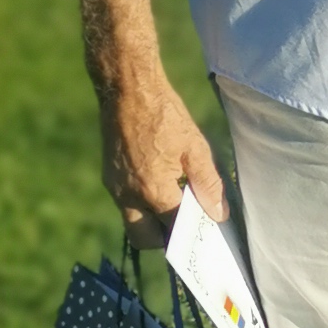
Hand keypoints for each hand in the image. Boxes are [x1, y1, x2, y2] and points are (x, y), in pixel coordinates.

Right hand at [101, 66, 228, 249]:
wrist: (126, 89)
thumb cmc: (164, 114)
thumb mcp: (196, 147)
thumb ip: (208, 184)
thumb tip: (219, 214)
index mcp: (154, 192)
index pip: (175, 230)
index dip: (193, 233)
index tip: (206, 234)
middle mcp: (129, 196)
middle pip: (146, 238)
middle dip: (165, 238)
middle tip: (186, 223)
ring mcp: (115, 188)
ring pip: (133, 221)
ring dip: (152, 220)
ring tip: (176, 200)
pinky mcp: (108, 176)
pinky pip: (125, 203)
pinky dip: (142, 203)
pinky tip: (159, 182)